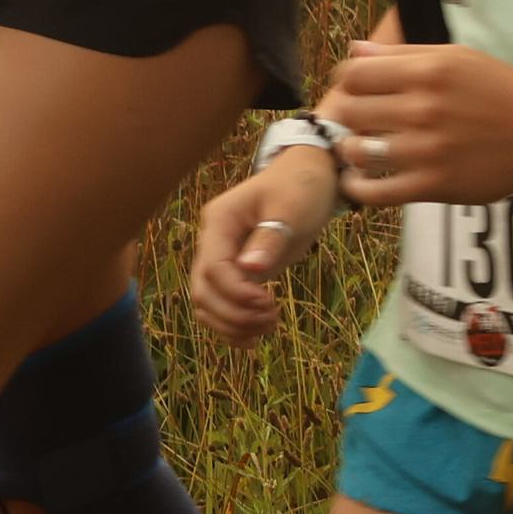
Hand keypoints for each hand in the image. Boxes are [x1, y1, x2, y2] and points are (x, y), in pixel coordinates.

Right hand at [191, 146, 344, 347]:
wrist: (309, 175)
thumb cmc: (302, 186)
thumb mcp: (292, 207)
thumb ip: (271, 237)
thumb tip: (250, 269)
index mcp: (220, 222)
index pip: (214, 268)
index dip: (236, 292)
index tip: (268, 302)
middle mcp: (212, 242)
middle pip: (203, 290)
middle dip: (234, 313)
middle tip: (272, 317)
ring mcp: (222, 257)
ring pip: (207, 302)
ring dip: (232, 323)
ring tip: (268, 328)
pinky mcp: (236, 270)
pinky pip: (222, 303)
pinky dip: (232, 324)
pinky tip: (253, 338)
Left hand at [319, 43, 512, 206]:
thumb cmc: (501, 90)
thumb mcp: (458, 58)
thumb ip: (403, 53)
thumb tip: (354, 49)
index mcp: (429, 73)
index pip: (353, 74)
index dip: (350, 80)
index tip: (360, 88)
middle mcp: (424, 110)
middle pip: (350, 110)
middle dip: (352, 113)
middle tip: (365, 119)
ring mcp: (426, 151)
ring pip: (356, 151)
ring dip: (354, 149)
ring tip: (367, 148)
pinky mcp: (433, 185)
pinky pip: (374, 192)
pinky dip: (358, 187)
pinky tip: (362, 179)